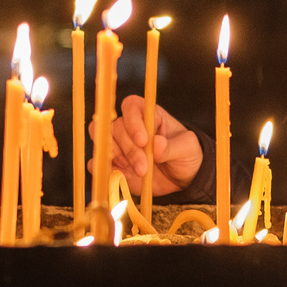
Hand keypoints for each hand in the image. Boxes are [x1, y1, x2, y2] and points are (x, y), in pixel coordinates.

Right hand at [89, 95, 203, 195]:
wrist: (182, 179)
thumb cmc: (186, 155)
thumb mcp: (188, 148)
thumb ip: (173, 146)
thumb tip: (157, 144)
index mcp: (149, 115)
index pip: (131, 106)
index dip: (133, 121)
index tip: (143, 141)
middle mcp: (129, 127)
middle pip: (114, 127)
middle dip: (129, 149)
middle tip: (144, 167)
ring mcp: (119, 146)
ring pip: (103, 143)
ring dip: (117, 159)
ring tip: (137, 172)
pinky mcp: (113, 165)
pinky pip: (98, 164)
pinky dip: (106, 170)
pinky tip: (122, 177)